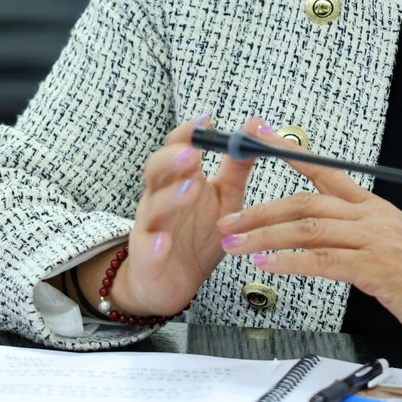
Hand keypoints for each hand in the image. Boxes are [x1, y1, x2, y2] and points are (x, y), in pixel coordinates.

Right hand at [74, 115, 256, 318]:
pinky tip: (163, 242)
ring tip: (190, 188)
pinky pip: (147, 249)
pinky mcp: (147, 258)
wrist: (172, 282)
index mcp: (178, 181)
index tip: (208, 118)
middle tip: (193, 153)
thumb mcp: (224, 199)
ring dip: (170, 197)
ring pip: (152, 207)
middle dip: (172, 160)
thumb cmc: (198, 236)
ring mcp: (151, 227)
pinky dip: (154, 245)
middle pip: (156, 171)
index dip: (188, 133)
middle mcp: (160, 199)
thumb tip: (255, 129)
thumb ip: (236, 167)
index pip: (177, 149)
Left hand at [214, 126, 401, 351]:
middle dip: (260, 211)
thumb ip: (355, 230)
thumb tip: (320, 227)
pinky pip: (324, 261)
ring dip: (266, 236)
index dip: (288, 154)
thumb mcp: (387, 242)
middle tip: (228, 221)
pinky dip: (291, 261)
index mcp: (371, 206)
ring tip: (236, 245)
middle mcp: (371, 217)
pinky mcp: (378, 269)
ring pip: (309, 230)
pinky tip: (268, 264)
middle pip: (306, 203)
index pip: (324, 172)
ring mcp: (375, 241)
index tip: (256, 138)